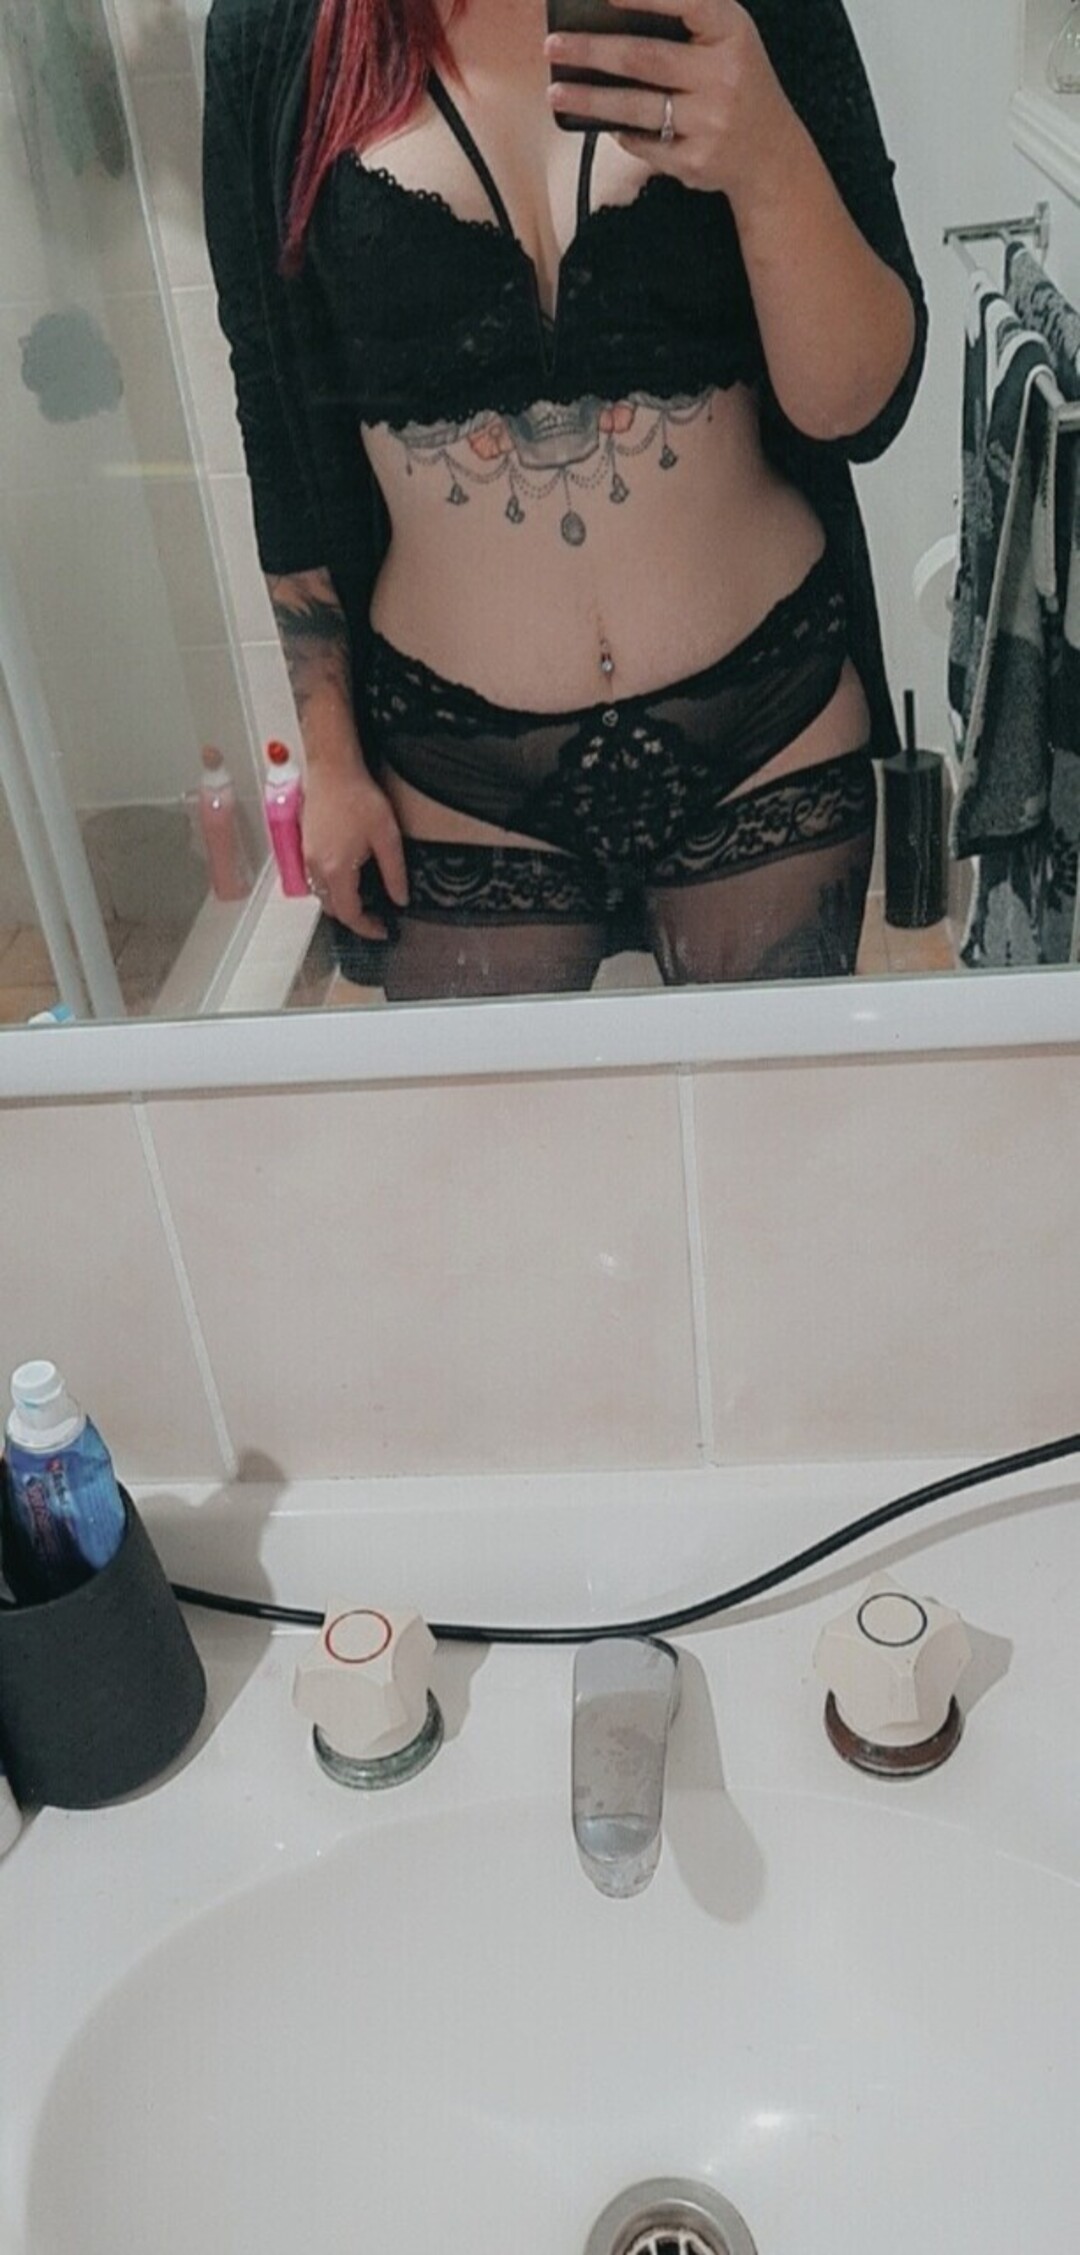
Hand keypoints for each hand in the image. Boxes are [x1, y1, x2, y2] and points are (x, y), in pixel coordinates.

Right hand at [301, 765, 408, 940]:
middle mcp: (317, 867)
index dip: (367, 927)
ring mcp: (307, 856)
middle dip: (353, 917)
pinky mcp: (305, 845)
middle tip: (375, 916)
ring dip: (340, 901)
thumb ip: (394, 872)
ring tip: (363, 897)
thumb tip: (400, 897)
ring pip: (321, 894)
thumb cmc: (356, 796)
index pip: (349, 914)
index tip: (382, 929)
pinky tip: (347, 875)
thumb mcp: (387, 837)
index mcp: (336, 869)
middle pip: (332, 908)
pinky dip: (330, 886)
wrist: (333, 769)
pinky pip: (315, 877)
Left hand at [544, 0, 801, 207]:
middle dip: (592, 51)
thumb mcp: (726, 37)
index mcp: (732, 31)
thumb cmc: (734, 80)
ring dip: (589, 99)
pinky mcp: (696, 160)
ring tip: (555, 92)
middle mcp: (724, 75)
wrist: (770, 152)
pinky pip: (644, 143)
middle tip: (553, 45)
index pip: (685, 3)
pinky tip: (601, 122)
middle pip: (645, 58)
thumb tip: (612, 8)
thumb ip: (686, 17)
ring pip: (636, 108)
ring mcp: (711, 122)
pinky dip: (620, 131)